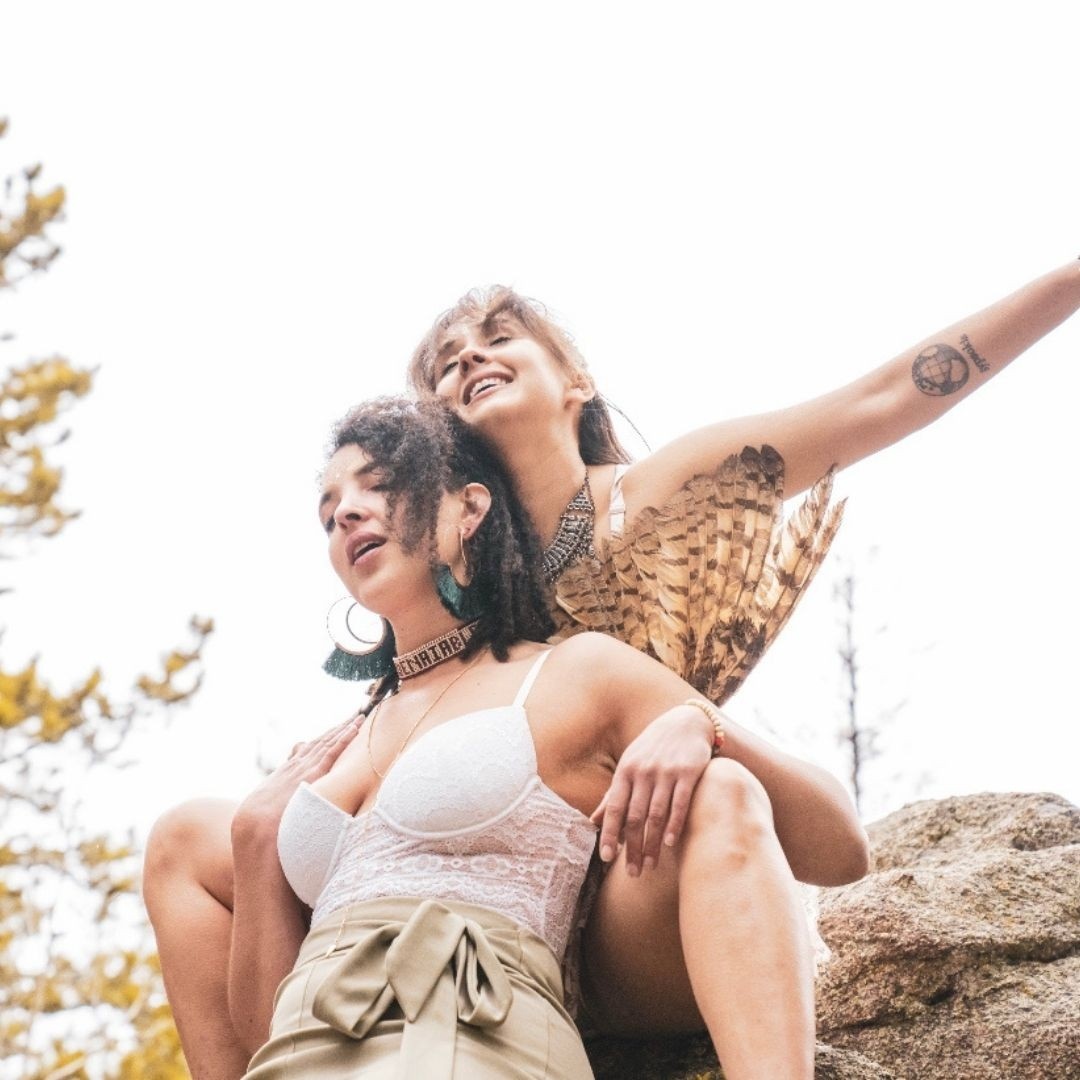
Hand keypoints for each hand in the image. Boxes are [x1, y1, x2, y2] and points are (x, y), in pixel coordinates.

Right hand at [233, 715, 361, 839]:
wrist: (255, 825)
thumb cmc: (259, 824)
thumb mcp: (267, 808)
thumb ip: (278, 803)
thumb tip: (280, 810)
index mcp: (286, 772)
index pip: (308, 751)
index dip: (322, 740)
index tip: (334, 730)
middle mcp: (296, 765)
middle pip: (320, 743)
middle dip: (336, 730)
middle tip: (353, 718)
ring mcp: (305, 768)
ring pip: (328, 743)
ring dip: (344, 729)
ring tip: (358, 718)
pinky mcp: (313, 774)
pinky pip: (332, 752)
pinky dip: (344, 739)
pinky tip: (355, 729)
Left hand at [591, 704, 714, 875]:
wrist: (686, 722)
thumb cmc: (653, 749)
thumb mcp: (630, 766)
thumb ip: (613, 795)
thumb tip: (592, 822)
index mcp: (626, 771)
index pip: (614, 808)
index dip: (609, 834)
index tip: (606, 859)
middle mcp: (644, 772)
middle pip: (635, 817)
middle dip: (632, 847)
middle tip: (632, 873)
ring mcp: (666, 772)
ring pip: (656, 815)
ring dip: (652, 844)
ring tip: (649, 866)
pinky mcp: (688, 772)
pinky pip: (680, 803)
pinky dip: (674, 825)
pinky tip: (669, 844)